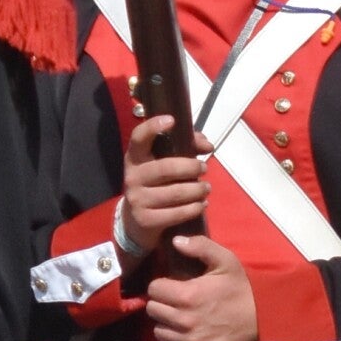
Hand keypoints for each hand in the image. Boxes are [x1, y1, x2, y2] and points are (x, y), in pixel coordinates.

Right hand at [122, 114, 213, 258]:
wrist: (137, 220)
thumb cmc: (156, 183)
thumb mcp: (163, 162)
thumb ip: (186, 147)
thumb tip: (208, 145)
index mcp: (135, 157)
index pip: (138, 138)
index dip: (152, 127)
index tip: (171, 120)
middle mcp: (132, 176)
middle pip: (166, 168)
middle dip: (191, 167)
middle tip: (204, 168)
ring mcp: (137, 199)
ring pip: (175, 192)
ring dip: (197, 189)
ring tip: (206, 188)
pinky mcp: (146, 219)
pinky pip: (176, 213)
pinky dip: (194, 208)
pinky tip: (202, 204)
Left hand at [146, 232, 258, 340]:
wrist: (264, 318)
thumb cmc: (242, 288)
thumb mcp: (226, 260)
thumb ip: (200, 247)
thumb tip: (175, 241)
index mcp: (187, 294)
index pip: (153, 290)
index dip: (162, 285)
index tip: (173, 286)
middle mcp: (184, 320)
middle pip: (153, 311)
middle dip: (162, 304)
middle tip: (176, 302)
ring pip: (160, 333)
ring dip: (167, 325)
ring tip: (181, 319)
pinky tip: (185, 337)